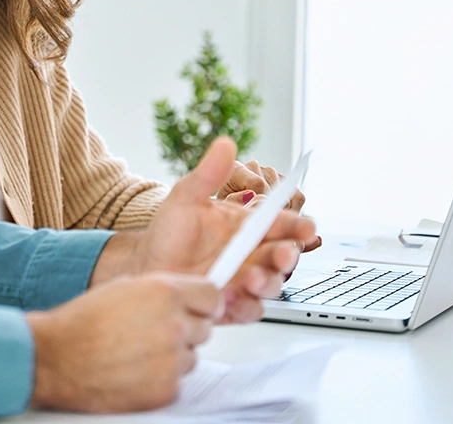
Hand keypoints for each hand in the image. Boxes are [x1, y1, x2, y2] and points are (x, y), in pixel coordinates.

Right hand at [27, 274, 220, 411]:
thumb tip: (186, 297)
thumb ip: (162, 291)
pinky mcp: (165, 390)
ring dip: (172, 356)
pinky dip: (160, 380)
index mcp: (165, 293)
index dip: (204, 304)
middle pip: (204, 328)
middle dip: (185, 330)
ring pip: (191, 357)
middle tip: (154, 332)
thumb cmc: (82, 322)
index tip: (197, 309)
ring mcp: (171, 361)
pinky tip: (134, 371)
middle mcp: (174, 325)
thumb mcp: (125, 287)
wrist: (55, 358)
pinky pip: (177, 382)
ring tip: (138, 353)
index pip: (213, 297)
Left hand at [91, 137, 315, 322]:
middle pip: (283, 256)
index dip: (297, 225)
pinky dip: (245, 306)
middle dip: (287, 256)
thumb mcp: (185, 198)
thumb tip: (225, 143)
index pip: (281, 224)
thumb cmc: (168, 232)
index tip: (306, 227)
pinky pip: (250, 309)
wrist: (146, 266)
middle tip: (279, 255)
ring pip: (271, 285)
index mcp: (246, 225)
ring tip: (248, 279)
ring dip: (266, 283)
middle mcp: (250, 253)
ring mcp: (243, 280)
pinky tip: (229, 297)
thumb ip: (208, 174)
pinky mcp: (232, 304)